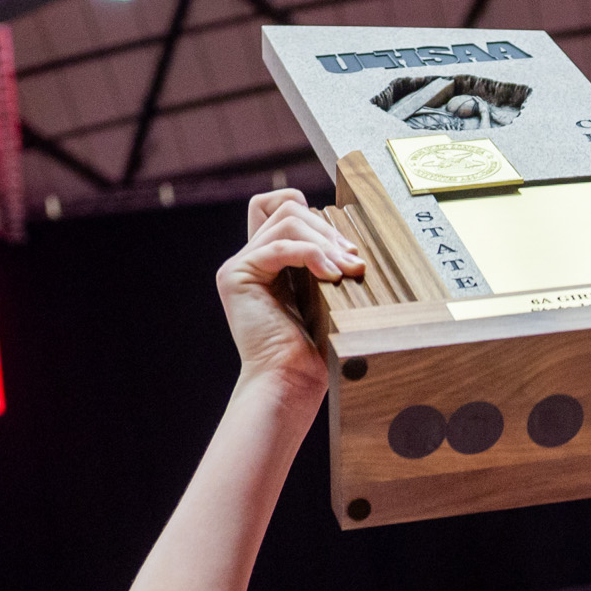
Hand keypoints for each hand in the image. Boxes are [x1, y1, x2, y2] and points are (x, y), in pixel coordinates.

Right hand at [220, 190, 360, 395]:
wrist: (290, 384)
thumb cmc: (312, 352)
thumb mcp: (324, 296)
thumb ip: (324, 263)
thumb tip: (349, 239)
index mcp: (267, 263)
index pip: (281, 205)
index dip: (315, 215)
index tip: (344, 247)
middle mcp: (248, 260)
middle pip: (288, 207)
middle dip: (328, 230)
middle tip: (353, 262)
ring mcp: (239, 266)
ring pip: (287, 220)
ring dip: (325, 242)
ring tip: (346, 271)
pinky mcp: (237, 276)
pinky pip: (280, 245)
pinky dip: (311, 255)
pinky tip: (330, 276)